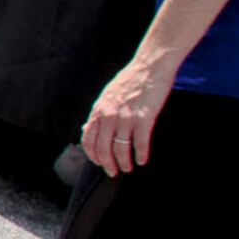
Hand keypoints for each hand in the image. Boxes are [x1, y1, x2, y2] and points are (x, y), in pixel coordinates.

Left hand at [82, 50, 171, 175]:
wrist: (150, 66)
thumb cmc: (130, 80)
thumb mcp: (107, 95)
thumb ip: (99, 113)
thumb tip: (88, 128)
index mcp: (98, 110)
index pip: (88, 139)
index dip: (93, 155)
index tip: (99, 163)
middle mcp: (109, 115)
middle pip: (103, 148)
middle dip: (107, 164)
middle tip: (113, 172)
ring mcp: (126, 117)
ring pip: (120, 149)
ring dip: (124, 163)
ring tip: (128, 167)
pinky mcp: (144, 118)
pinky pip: (140, 143)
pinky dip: (141, 155)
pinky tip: (142, 160)